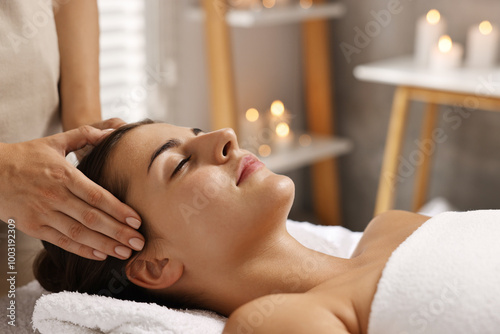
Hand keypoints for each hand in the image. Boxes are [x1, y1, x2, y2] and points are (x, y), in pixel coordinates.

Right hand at [0, 125, 143, 259]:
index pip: (97, 196)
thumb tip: (112, 133)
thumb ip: (85, 135)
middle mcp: (55, 196)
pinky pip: (62, 242)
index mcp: (64, 175)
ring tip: (125, 252)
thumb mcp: (55, 142)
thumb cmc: (26, 156)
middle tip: (139, 242)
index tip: (137, 220)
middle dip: (118, 232)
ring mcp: (43, 213)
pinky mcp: (33, 227)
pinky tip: (101, 255)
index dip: (118, 210)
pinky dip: (82, 250)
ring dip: (104, 245)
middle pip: (92, 218)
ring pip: (79, 233)